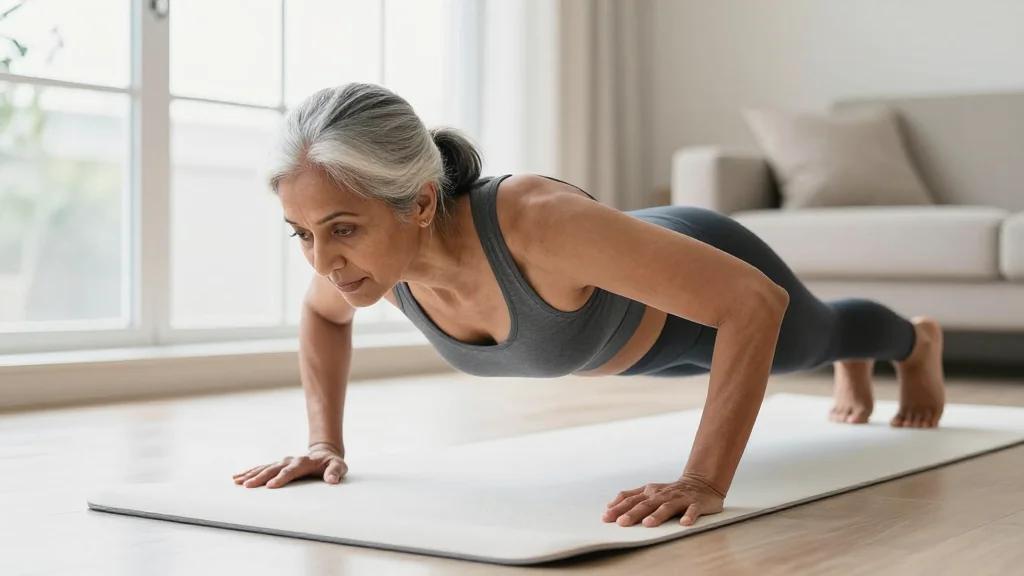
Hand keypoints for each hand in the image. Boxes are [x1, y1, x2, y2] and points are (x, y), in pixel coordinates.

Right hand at [232, 444, 347, 488]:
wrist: (324, 454)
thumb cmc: (332, 464)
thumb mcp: (339, 466)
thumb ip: (336, 472)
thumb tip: (332, 480)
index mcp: (304, 462)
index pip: (291, 470)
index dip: (281, 478)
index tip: (271, 486)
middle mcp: (290, 460)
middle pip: (274, 469)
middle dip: (261, 477)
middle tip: (248, 486)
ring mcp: (282, 462)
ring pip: (264, 468)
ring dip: (251, 474)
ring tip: (238, 482)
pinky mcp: (277, 465)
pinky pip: (261, 468)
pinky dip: (249, 472)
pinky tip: (237, 477)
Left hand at [602, 473, 724, 526]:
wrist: (700, 483)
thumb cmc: (671, 491)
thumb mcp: (649, 491)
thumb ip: (631, 497)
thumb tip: (609, 506)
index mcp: (650, 492)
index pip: (631, 500)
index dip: (618, 508)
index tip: (606, 517)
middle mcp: (662, 494)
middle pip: (645, 504)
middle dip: (633, 513)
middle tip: (621, 522)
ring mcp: (679, 499)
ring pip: (667, 507)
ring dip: (657, 515)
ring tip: (648, 523)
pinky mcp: (696, 503)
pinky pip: (693, 510)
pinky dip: (689, 516)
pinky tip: (684, 523)